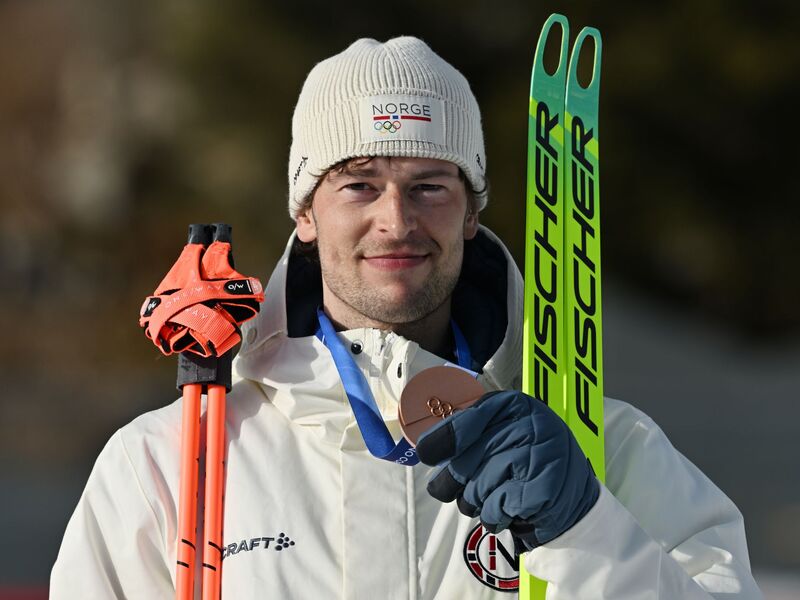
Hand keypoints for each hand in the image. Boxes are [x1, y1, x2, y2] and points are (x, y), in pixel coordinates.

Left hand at [415, 390, 598, 550]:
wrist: (571, 497)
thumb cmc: (526, 462)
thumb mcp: (504, 432)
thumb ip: (470, 431)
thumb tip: (425, 446)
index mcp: (516, 405)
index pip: (467, 420)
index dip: (442, 439)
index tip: (426, 453)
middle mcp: (529, 424)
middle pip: (465, 461)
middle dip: (456, 481)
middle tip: (464, 485)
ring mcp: (538, 457)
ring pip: (475, 488)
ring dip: (476, 500)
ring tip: (496, 494)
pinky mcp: (541, 491)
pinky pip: (493, 509)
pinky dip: (494, 515)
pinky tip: (509, 508)